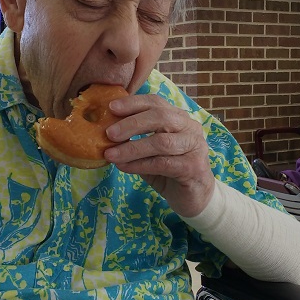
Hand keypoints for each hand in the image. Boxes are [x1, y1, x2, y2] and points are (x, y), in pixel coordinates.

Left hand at [104, 93, 214, 217]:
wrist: (194, 197)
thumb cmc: (169, 170)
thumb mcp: (149, 151)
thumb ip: (134, 139)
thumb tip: (104, 133)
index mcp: (179, 117)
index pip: (156, 102)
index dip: (133, 103)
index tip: (111, 108)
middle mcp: (190, 127)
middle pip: (160, 117)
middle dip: (131, 124)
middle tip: (109, 133)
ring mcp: (195, 146)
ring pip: (161, 142)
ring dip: (132, 148)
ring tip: (111, 154)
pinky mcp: (194, 167)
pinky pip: (163, 163)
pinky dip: (140, 165)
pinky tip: (124, 167)